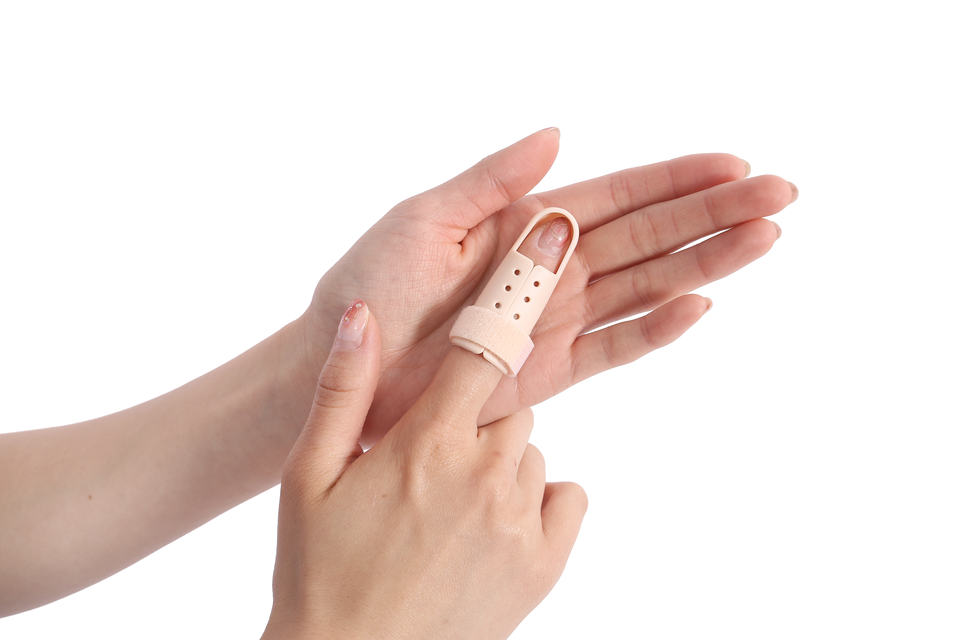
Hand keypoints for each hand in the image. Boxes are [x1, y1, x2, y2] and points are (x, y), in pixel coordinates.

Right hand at [265, 302, 586, 638]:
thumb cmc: (319, 571)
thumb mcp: (308, 475)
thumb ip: (342, 389)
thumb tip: (362, 314)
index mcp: (427, 442)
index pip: (487, 346)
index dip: (512, 297)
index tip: (547, 248)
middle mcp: (485, 473)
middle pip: (510, 405)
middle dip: (475, 420)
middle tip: (431, 462)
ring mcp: (520, 521)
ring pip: (531, 452)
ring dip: (502, 463)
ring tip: (452, 508)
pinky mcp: (545, 564)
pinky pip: (568, 496)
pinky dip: (541, 500)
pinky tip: (495, 525)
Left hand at [303, 128, 796, 443]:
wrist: (341, 372)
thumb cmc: (368, 289)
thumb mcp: (423, 218)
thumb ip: (492, 182)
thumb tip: (556, 135)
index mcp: (526, 222)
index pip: (618, 195)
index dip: (677, 179)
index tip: (735, 163)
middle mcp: (551, 267)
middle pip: (650, 236)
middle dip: (715, 214)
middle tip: (781, 196)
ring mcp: (554, 319)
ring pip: (646, 286)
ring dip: (706, 265)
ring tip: (763, 242)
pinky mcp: (547, 371)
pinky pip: (613, 348)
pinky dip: (657, 329)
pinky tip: (700, 306)